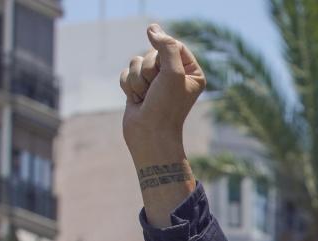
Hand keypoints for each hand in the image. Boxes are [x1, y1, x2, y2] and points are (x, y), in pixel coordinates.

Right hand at [119, 24, 205, 158]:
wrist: (149, 136)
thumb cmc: (165, 108)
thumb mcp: (172, 73)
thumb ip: (166, 46)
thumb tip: (152, 28)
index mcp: (191, 72)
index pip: (172, 44)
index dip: (161, 55)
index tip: (163, 74)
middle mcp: (175, 75)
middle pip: (152, 52)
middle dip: (148, 70)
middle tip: (155, 90)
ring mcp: (156, 82)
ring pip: (136, 61)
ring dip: (137, 80)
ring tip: (146, 98)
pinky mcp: (139, 87)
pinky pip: (126, 73)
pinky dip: (128, 86)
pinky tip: (136, 101)